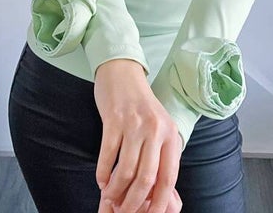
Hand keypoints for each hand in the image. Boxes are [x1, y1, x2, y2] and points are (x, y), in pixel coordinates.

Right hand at [94, 59, 182, 212]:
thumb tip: (158, 195)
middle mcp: (156, 129)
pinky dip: (103, 173)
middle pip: (147, 178)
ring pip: (126, 170)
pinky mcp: (114, 119)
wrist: (122, 73)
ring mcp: (134, 124)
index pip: (169, 177)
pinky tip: (102, 180)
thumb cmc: (141, 106)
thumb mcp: (159, 127)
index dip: (159, 202)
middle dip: (134, 202)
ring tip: (110, 197)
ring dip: (116, 191)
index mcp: (170, 134)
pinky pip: (108, 155)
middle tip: (123, 212)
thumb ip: (160, 156)